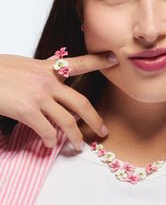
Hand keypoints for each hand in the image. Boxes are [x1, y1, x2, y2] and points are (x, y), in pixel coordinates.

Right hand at [0, 52, 117, 149]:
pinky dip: (49, 140)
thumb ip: (43, 70)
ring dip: (75, 136)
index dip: (98, 60)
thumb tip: (55, 70)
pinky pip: (45, 130)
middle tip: (103, 130)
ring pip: (66, 121)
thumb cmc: (0, 70)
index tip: (115, 58)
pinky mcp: (27, 110)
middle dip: (94, 118)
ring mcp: (39, 96)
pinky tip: (48, 144)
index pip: (79, 62)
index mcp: (48, 68)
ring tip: (79, 145)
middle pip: (80, 102)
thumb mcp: (25, 64)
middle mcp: (48, 81)